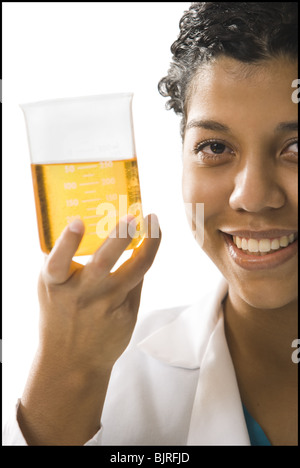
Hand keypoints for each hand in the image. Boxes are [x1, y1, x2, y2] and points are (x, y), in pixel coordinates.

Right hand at [18, 214, 160, 444]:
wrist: (73, 360)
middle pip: (103, 262)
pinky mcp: (127, 313)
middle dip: (120, 236)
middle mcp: (82, 294)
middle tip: (134, 216)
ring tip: (154, 222)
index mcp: (56, 285)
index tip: (78, 222)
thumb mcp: (52, 289)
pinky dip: (141, 261)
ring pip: (136, 269)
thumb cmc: (60, 315)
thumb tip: (97, 228)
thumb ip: (65, 262)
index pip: (58, 262)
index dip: (67, 242)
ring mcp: (107, 305)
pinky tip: (144, 249)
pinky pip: (138, 281)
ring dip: (149, 242)